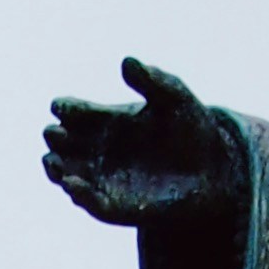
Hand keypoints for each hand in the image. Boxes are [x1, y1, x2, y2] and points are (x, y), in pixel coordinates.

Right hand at [44, 58, 241, 230]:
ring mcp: (106, 179)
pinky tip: (73, 185)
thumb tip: (126, 61)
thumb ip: (150, 80)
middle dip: (56, 139)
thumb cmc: (192, 128)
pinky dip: (80, 196)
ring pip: (68, 175)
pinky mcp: (118, 206)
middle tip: (55, 135)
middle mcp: (100, 150)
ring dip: (57, 169)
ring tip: (53, 162)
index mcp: (107, 121)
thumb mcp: (174, 97)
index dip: (65, 109)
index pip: (75, 113)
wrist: (215, 169)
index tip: (61, 107)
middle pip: (64, 144)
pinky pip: (93, 204)